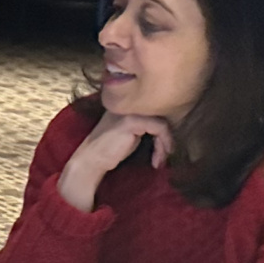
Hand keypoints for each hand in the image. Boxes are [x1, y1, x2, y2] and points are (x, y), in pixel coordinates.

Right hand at [59, 112, 173, 214]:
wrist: (91, 160)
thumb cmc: (111, 150)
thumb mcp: (132, 133)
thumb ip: (146, 124)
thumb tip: (172, 127)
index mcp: (128, 103)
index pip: (155, 111)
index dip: (163, 131)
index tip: (162, 150)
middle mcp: (128, 102)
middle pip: (161, 115)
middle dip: (165, 138)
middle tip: (162, 156)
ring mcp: (129, 110)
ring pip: (162, 122)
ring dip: (164, 144)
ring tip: (160, 159)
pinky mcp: (131, 121)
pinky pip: (159, 127)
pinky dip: (163, 143)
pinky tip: (157, 158)